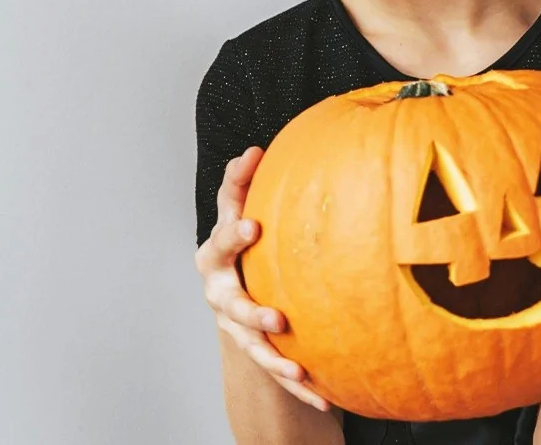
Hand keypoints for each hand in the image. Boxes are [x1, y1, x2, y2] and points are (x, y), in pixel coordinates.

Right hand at [197, 147, 330, 411]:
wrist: (243, 298)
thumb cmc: (249, 245)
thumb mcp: (245, 215)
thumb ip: (245, 185)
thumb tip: (258, 146)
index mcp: (218, 252)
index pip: (222, 237)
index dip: (233, 233)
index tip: (253, 228)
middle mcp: (220, 290)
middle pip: (228, 300)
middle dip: (247, 309)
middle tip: (273, 315)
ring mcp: (233, 325)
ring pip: (248, 342)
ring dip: (270, 354)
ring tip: (293, 362)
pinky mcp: (255, 352)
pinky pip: (275, 371)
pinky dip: (297, 384)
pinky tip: (323, 395)